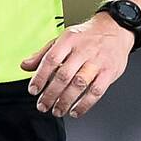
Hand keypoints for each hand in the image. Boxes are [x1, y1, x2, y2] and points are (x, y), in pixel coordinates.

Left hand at [20, 13, 134, 117]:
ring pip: (79, 85)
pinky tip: (75, 111)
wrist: (115, 29)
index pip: (51, 60)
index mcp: (68, 41)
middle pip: (64, 75)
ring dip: (66, 101)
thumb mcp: (62, 38)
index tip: (33, 90)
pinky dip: (85, 104)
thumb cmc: (86, 36)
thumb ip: (43, 54)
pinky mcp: (109, 73)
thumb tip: (24, 66)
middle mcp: (83, 51)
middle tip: (43, 105)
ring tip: (57, 110)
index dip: (40, 77)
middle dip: (51, 94)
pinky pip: (96, 91)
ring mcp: (97, 62)